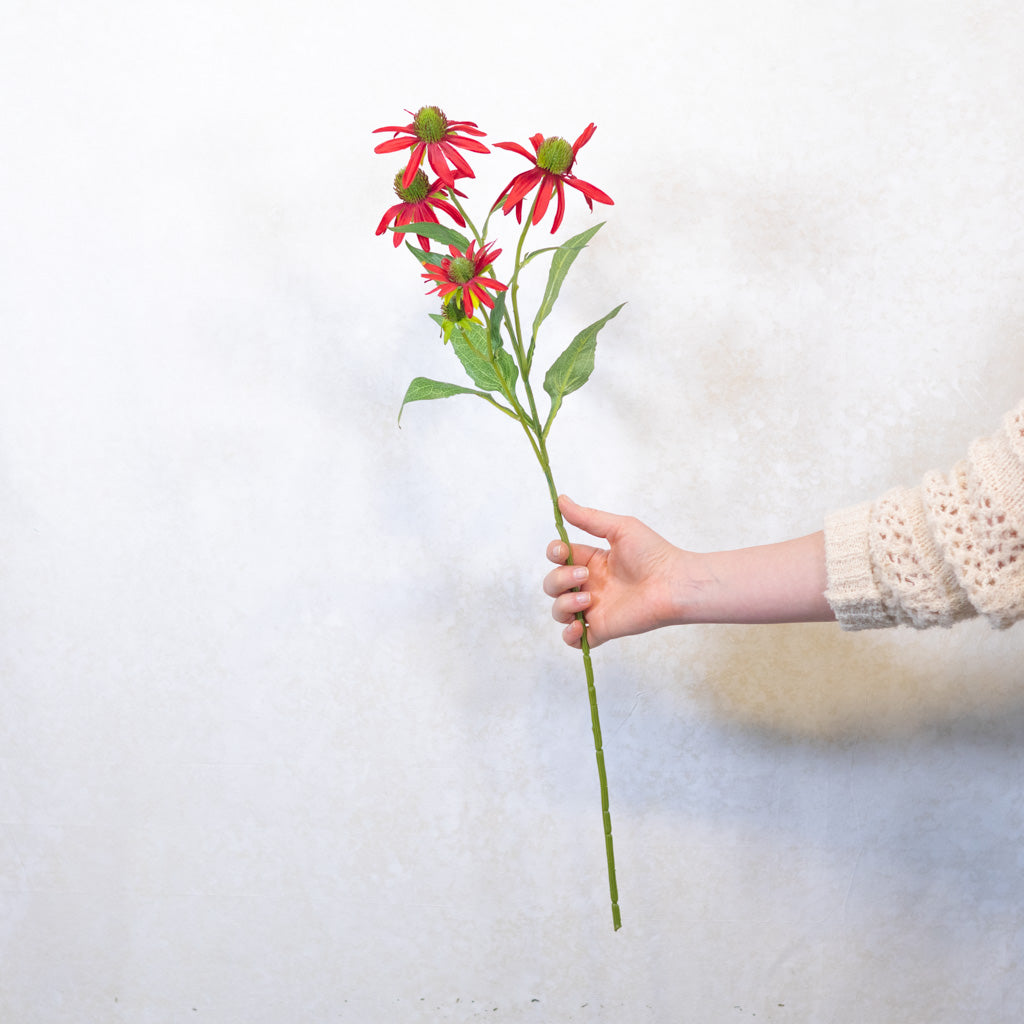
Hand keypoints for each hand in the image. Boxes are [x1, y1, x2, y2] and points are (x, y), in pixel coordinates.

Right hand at [543, 496, 834, 647]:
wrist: (674, 583)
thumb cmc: (653, 553)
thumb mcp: (619, 528)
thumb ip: (587, 517)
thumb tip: (560, 499)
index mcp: (592, 561)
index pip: (559, 558)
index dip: (554, 554)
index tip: (562, 551)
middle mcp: (590, 585)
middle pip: (552, 584)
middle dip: (559, 579)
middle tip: (584, 577)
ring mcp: (594, 609)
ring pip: (558, 611)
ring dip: (563, 604)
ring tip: (588, 599)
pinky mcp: (602, 629)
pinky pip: (573, 640)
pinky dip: (569, 634)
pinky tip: (580, 624)